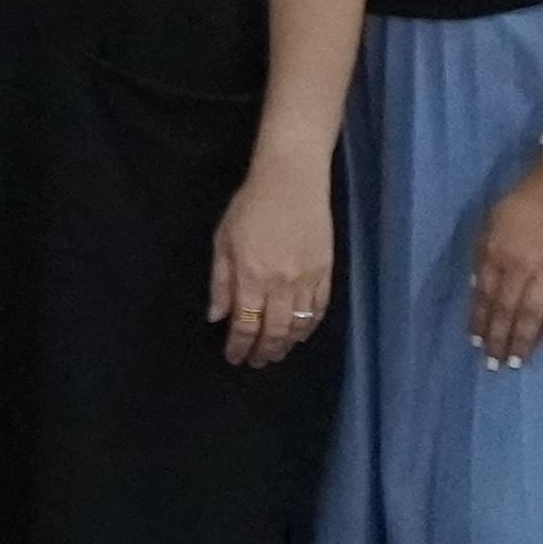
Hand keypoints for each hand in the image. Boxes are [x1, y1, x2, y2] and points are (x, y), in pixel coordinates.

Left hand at [207, 160, 332, 367]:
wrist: (292, 180)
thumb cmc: (250, 206)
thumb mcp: (223, 241)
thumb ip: (220, 282)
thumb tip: (216, 317)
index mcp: (251, 277)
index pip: (244, 324)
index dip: (239, 346)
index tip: (234, 358)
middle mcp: (280, 284)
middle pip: (273, 331)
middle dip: (263, 352)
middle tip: (256, 363)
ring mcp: (307, 280)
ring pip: (298, 325)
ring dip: (286, 345)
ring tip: (276, 353)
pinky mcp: (326, 271)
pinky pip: (320, 310)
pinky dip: (310, 327)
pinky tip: (301, 334)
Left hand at [467, 165, 542, 367]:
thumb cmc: (525, 200)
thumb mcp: (491, 223)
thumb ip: (483, 256)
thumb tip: (476, 288)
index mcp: (495, 255)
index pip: (484, 297)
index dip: (479, 322)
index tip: (476, 344)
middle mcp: (520, 268)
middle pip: (506, 311)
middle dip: (498, 340)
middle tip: (493, 365)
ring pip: (533, 314)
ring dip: (523, 340)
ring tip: (516, 362)